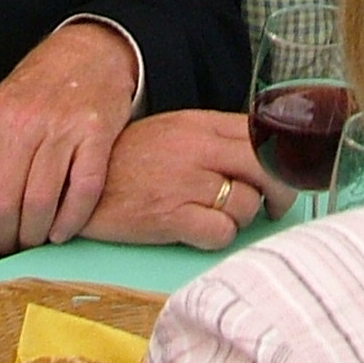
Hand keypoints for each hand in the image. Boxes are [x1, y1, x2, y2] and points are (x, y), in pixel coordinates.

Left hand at [0, 19, 139, 258]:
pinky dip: (70, 222)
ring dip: (33, 236)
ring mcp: (61, 127)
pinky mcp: (97, 133)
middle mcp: (21, 122)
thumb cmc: (39, 90)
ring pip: (39, 204)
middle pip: (0, 203)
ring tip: (33, 239)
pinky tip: (62, 230)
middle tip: (7, 245)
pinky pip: (82, 192)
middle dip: (1, 238)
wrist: (90, 51)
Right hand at [80, 110, 292, 251]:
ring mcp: (185, 182)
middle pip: (265, 168)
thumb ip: (215, 138)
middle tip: (273, 207)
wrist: (80, 181)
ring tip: (218, 217)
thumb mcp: (175, 131)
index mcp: (202, 124)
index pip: (262, 136)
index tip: (283, 177)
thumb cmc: (130, 159)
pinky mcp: (171, 216)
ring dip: (240, 218)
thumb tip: (259, 155)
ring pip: (246, 205)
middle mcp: (199, 149)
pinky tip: (200, 231)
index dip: (282, 160)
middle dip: (280, 192)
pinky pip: (220, 232)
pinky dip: (218, 237)